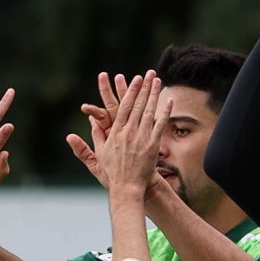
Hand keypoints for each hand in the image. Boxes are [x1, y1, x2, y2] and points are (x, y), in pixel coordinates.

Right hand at [66, 70, 171, 193]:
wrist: (127, 187)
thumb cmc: (112, 172)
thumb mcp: (99, 153)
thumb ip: (95, 136)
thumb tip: (91, 121)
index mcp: (116, 132)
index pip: (124, 106)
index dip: (131, 91)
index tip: (135, 79)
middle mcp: (129, 132)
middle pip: (138, 104)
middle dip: (144, 87)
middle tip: (149, 73)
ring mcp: (142, 138)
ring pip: (149, 111)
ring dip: (154, 94)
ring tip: (158, 81)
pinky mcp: (153, 145)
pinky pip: (160, 125)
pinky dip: (164, 112)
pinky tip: (168, 101)